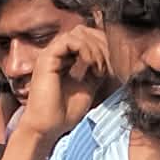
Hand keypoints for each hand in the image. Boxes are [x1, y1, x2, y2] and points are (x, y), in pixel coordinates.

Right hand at [21, 26, 108, 144]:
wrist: (48, 128)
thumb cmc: (63, 113)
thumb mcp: (88, 87)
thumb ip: (96, 70)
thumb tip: (110, 59)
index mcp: (64, 59)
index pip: (86, 38)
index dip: (102, 46)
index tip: (112, 65)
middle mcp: (56, 53)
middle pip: (84, 31)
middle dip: (102, 44)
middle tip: (109, 64)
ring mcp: (51, 54)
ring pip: (79, 33)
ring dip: (95, 48)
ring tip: (99, 67)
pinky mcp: (47, 58)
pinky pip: (70, 41)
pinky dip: (85, 49)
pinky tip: (91, 65)